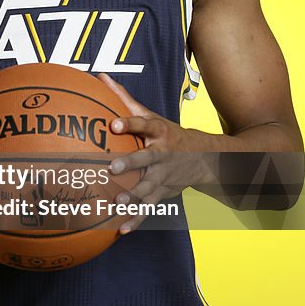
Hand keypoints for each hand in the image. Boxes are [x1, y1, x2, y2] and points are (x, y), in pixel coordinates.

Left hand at [98, 73, 209, 233]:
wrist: (204, 159)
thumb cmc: (167, 134)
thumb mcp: (150, 115)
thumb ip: (124, 99)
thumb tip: (99, 76)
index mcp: (159, 132)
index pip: (144, 125)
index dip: (130, 124)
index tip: (114, 125)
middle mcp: (163, 154)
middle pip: (147, 158)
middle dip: (131, 163)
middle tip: (113, 168)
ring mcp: (164, 176)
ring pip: (148, 186)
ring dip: (134, 196)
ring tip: (117, 202)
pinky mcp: (163, 193)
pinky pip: (149, 208)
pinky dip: (136, 219)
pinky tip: (121, 229)